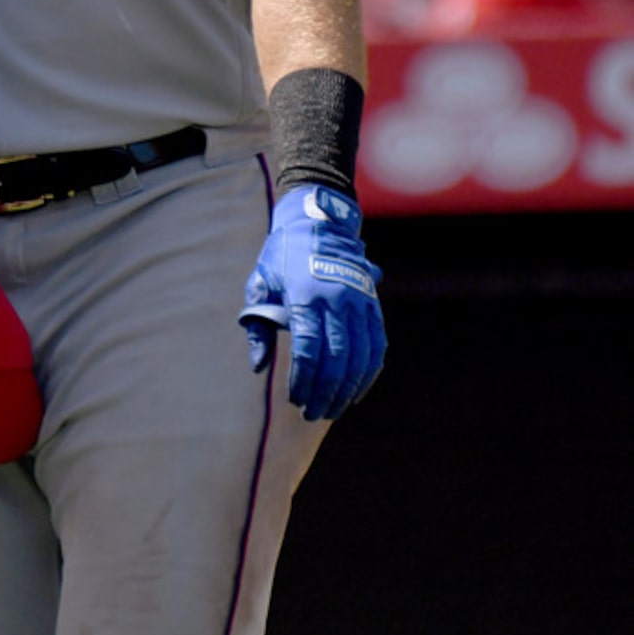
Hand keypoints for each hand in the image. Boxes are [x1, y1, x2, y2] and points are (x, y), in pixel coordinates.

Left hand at [240, 184, 385, 420]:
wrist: (318, 222)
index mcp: (305, 294)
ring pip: (359, 356)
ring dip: (347, 388)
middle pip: (336, 358)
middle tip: (313, 412)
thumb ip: (257, 324)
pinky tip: (356, 390)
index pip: (308, 348)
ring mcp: (359, 301)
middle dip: (325, 391)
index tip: (295, 398)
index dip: (303, 379)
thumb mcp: (260, 282)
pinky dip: (368, 372)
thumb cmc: (281, 257)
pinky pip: (376, 346)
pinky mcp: (372, 304)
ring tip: (333, 408)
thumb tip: (258, 366)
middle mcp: (336, 299)